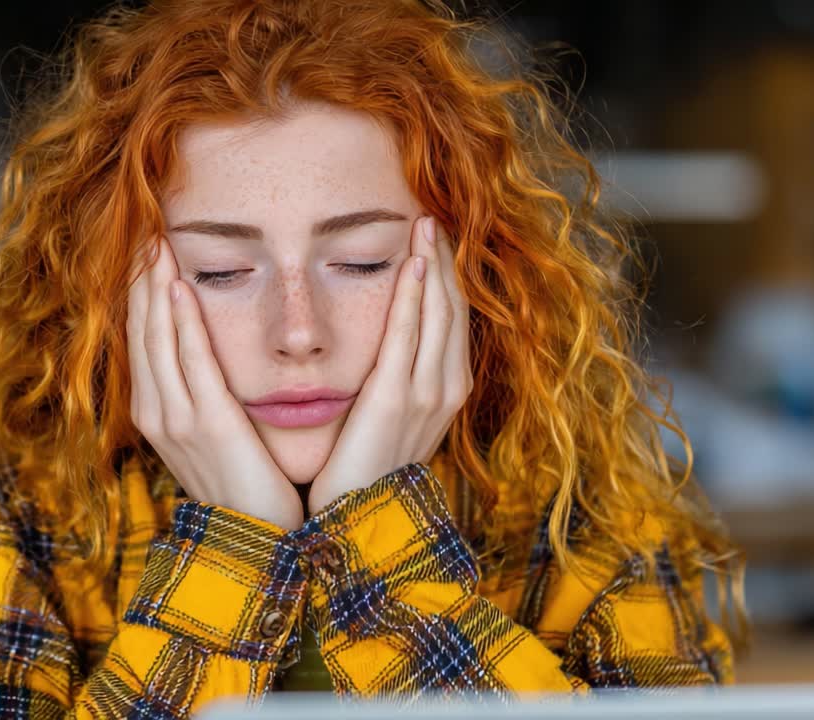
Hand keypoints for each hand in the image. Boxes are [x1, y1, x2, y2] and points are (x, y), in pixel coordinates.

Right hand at [127, 236, 303, 530]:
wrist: (255, 542)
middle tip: (143, 227)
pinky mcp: (207, 425)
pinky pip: (189, 362)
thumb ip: (203, 394)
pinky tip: (178, 287)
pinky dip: (179, 322)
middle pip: (140, 329)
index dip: (139, 290)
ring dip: (155, 286)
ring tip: (155, 241)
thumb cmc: (242, 484)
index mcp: (156, 410)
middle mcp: (156, 411)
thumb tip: (206, 356)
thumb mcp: (212, 434)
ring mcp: (176, 419)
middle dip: (140, 277)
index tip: (144, 247)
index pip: (141, 336)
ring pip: (157, 337)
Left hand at [307, 216, 472, 515]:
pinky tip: (414, 264)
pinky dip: (415, 298)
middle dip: (446, 261)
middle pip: (453, 308)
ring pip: (438, 315)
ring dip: (434, 266)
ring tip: (427, 224)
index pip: (452, 319)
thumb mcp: (390, 421)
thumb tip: (385, 354)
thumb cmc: (368, 473)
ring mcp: (425, 395)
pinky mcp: (394, 400)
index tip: (437, 238)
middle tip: (435, 217)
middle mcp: (446, 389)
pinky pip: (408, 337)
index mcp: (446, 391)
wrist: (361, 525)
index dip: (448, 276)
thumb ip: (394, 384)